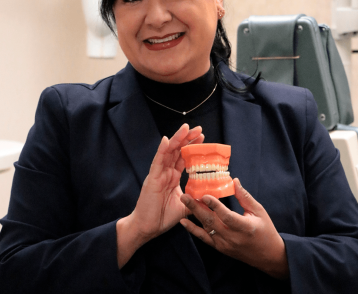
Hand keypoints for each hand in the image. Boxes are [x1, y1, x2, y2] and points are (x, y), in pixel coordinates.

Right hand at [116, 124, 203, 267]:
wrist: (147, 228)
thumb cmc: (162, 217)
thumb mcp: (185, 207)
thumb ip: (196, 200)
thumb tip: (211, 199)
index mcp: (172, 176)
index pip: (183, 157)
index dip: (192, 147)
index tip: (202, 137)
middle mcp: (166, 172)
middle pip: (177, 150)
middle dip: (187, 138)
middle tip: (198, 129)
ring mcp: (159, 174)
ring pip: (168, 151)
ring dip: (177, 139)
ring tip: (186, 128)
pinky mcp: (152, 178)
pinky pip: (157, 161)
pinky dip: (162, 150)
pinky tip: (166, 140)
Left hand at [179, 178, 288, 279]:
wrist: (268, 256)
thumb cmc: (266, 230)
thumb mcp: (259, 211)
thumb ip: (244, 197)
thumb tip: (234, 180)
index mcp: (245, 227)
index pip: (227, 216)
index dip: (215, 206)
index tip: (205, 195)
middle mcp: (233, 238)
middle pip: (211, 221)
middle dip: (197, 207)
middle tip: (185, 196)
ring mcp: (225, 244)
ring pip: (206, 228)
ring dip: (194, 214)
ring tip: (184, 202)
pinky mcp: (220, 248)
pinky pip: (204, 238)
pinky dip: (193, 230)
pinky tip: (183, 222)